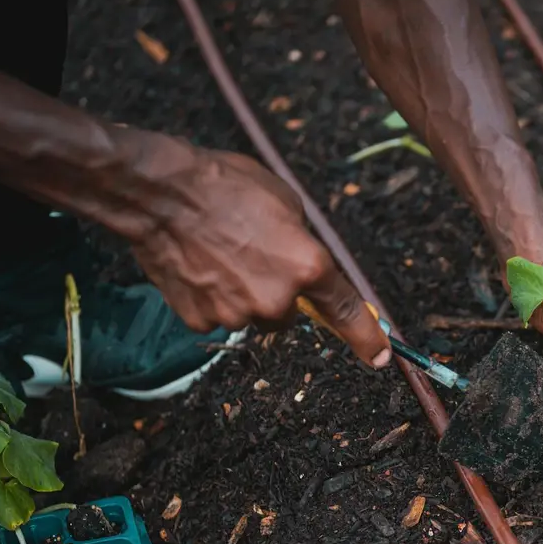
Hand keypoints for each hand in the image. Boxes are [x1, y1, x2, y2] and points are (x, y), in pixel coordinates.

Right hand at [126, 140, 391, 367]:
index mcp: (307, 266)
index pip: (345, 311)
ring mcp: (237, 314)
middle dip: (278, 293)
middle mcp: (276, 299)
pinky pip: (217, 316)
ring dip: (242, 295)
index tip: (380, 357)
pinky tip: (198, 266)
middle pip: (289, 315)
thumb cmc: (226, 186)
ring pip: (251, 316)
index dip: (366, 338)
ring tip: (219, 254)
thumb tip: (306, 265)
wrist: (162, 194)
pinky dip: (211, 297)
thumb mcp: (286, 203)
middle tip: (253, 256)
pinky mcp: (201, 321)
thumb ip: (304, 242)